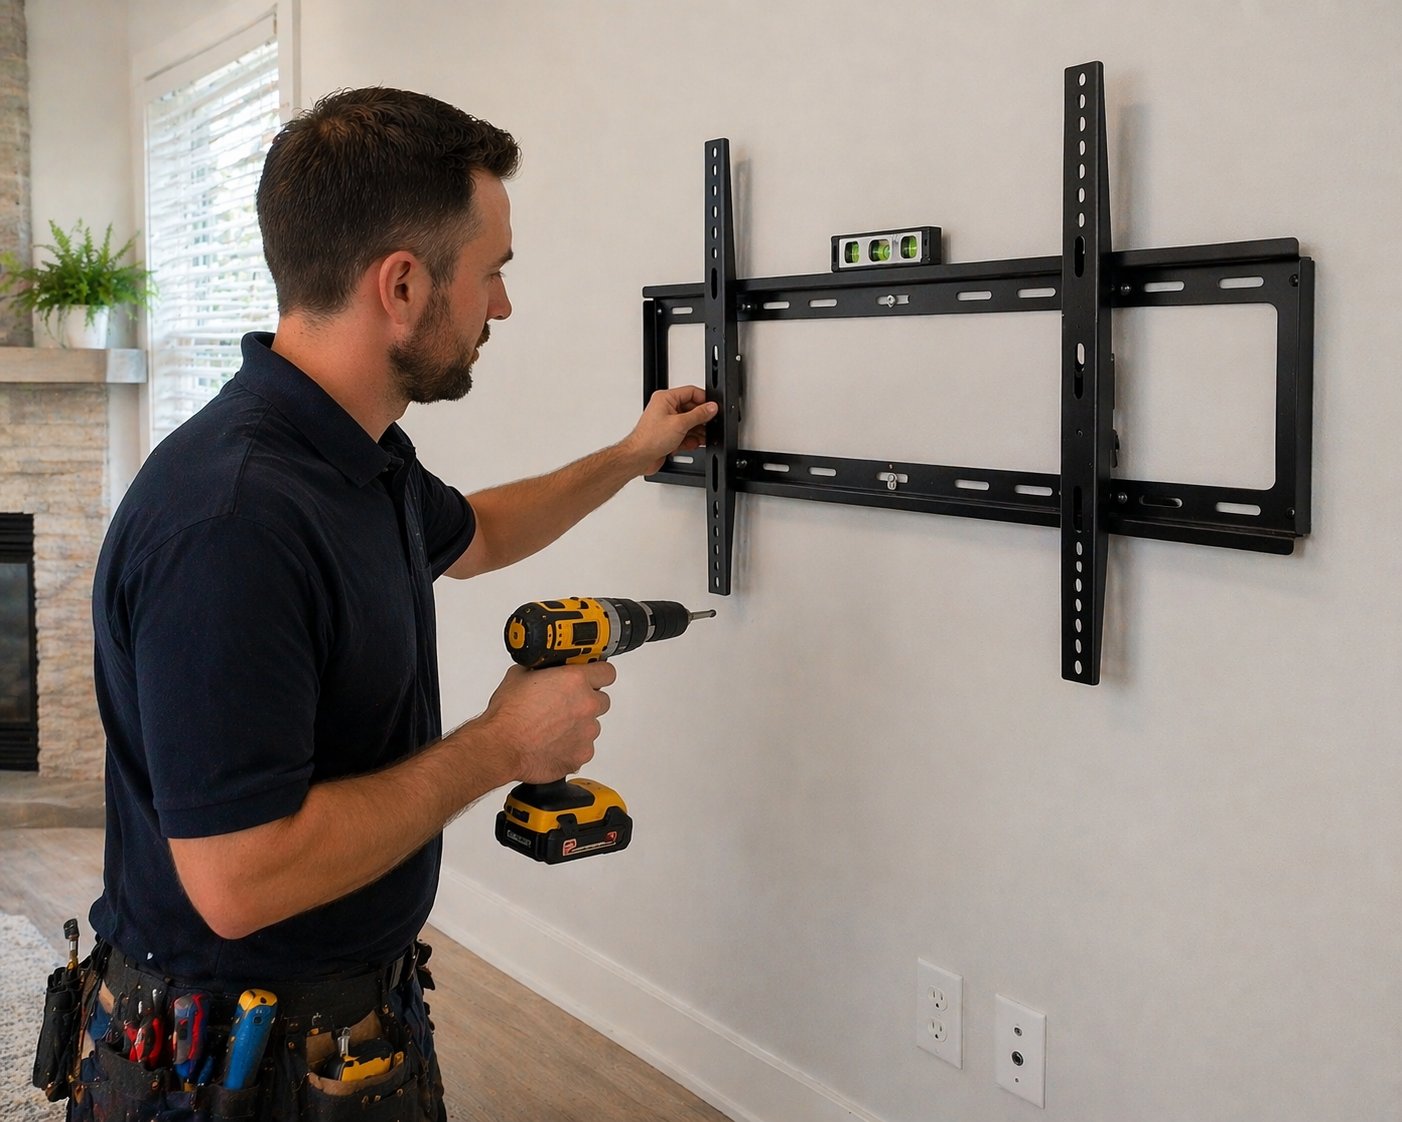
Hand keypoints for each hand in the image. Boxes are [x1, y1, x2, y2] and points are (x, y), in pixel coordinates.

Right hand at [478, 663, 616, 782]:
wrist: (500, 746)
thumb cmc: (507, 715)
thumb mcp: (520, 676)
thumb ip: (542, 670)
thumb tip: (545, 669)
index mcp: (575, 681)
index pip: (606, 672)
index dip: (598, 674)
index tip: (592, 677)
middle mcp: (586, 705)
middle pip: (601, 700)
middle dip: (586, 701)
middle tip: (565, 705)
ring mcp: (587, 732)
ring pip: (592, 726)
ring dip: (578, 725)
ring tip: (553, 728)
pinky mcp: (582, 755)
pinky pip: (584, 748)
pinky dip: (572, 746)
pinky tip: (552, 744)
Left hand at [623, 386, 717, 474]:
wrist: (639, 458)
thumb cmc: (649, 438)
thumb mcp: (680, 424)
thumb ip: (699, 415)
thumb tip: (711, 407)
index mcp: (665, 398)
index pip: (690, 392)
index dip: (704, 400)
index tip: (713, 409)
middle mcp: (665, 408)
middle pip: (691, 408)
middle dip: (701, 419)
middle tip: (709, 425)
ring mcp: (667, 422)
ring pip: (689, 423)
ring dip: (697, 431)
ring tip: (703, 437)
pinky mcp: (668, 435)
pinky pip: (684, 434)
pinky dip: (690, 439)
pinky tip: (693, 443)